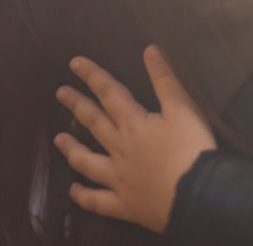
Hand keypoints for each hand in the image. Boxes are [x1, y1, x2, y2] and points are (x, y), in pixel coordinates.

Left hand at [54, 46, 216, 233]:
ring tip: (57, 138)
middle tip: (60, 93)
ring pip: (88, 162)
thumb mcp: (183, 108)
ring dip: (72, 148)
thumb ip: (165, 79)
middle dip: (77, 105)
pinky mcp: (124, 203)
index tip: (74, 63)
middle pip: (94, 123)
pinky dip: (83, 196)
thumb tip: (149, 50)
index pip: (110, 93)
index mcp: (133, 123)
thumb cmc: (191, 148)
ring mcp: (118, 178)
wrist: (194, 194)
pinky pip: (97, 200)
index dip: (93, 76)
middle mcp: (119, 148)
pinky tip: (72, 190)